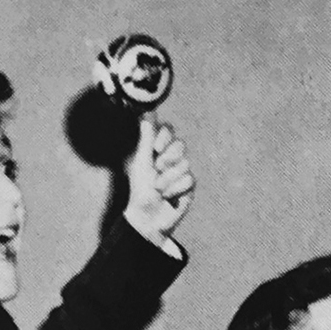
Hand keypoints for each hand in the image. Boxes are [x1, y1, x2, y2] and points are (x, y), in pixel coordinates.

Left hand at [123, 117, 195, 245]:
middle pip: (180, 145)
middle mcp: (172, 157)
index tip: (156, 148)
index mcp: (158, 149)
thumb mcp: (142, 161)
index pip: (169, 130)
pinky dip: (175, 189)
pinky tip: (168, 196)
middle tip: (157, 169)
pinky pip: (189, 179)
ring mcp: (182, 171)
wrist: (147, 215)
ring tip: (158, 188)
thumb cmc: (140, 189)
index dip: (165, 137)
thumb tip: (147, 113)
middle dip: (167, 158)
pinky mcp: (190, 186)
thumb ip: (147, 138)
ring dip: (167, 178)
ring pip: (184, 164)